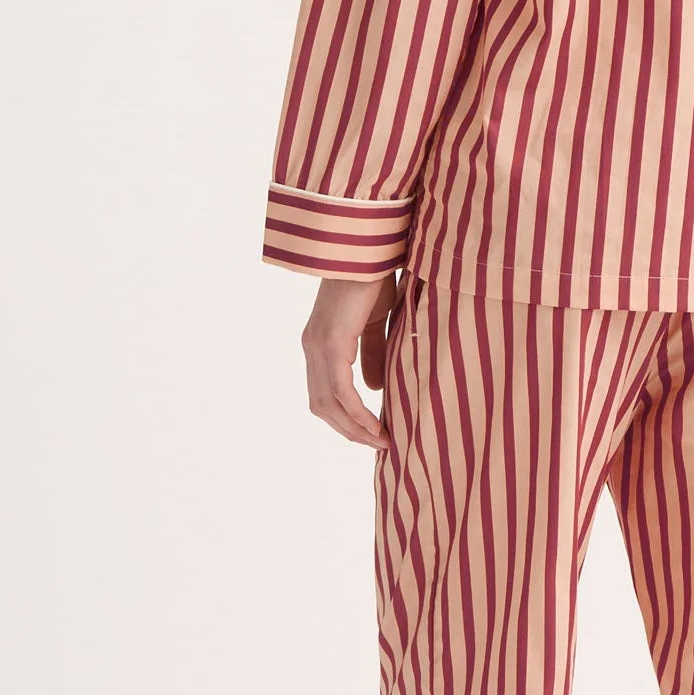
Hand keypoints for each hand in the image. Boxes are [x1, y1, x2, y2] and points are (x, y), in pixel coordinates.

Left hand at [301, 269, 401, 447]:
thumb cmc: (373, 277)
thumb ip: (372, 354)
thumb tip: (373, 388)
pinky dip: (358, 413)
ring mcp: (318, 347)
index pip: (324, 394)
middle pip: (322, 406)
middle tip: (378, 446)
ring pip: (329, 404)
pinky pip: (341, 390)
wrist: (366, 248)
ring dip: (355, 428)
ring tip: (381, 442)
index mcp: (320, 343)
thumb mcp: (376, 322)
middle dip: (349, 431)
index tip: (371, 434)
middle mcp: (312, 348)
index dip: (345, 418)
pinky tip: (375, 425)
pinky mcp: (331, 343)